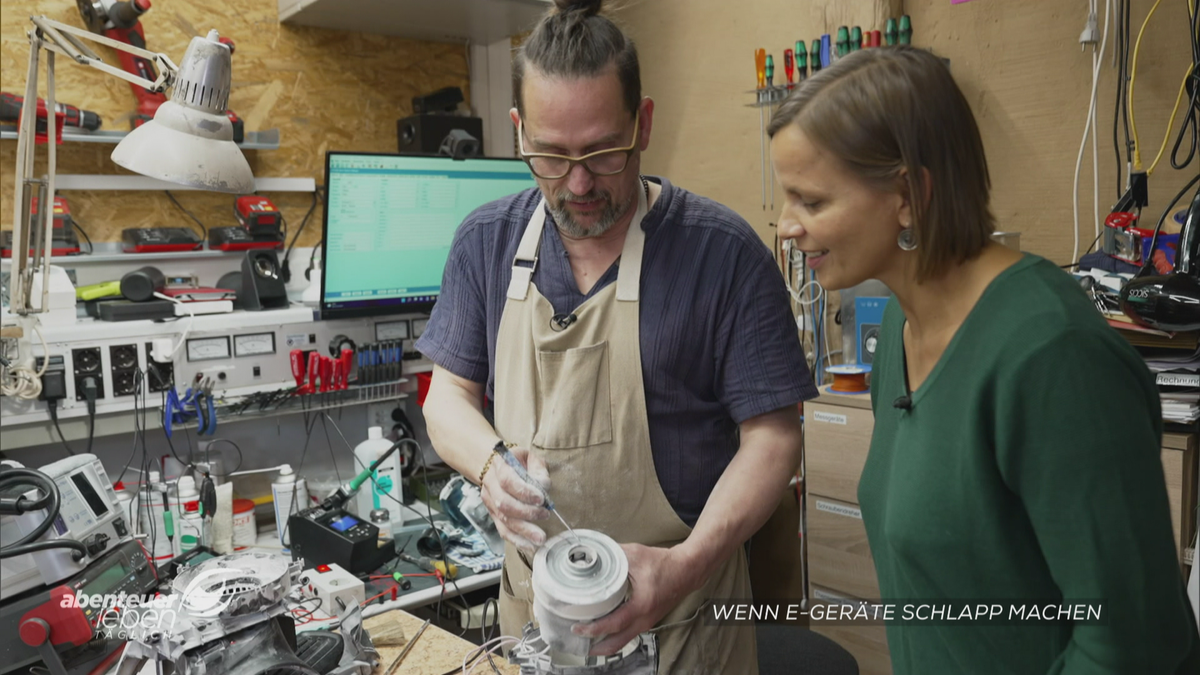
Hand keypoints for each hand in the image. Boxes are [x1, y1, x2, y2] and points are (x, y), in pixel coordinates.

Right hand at [480, 446, 550, 552]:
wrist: (496, 467)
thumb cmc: (518, 462)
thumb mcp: (530, 458)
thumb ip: (538, 470)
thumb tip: (543, 486)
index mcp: (499, 467)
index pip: (508, 481)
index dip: (524, 492)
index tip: (541, 499)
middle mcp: (490, 485)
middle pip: (504, 504)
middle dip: (526, 513)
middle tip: (545, 515)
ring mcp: (490, 503)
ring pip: (503, 521)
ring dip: (523, 531)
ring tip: (540, 538)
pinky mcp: (493, 516)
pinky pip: (503, 531)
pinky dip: (517, 540)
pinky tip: (530, 546)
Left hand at [573, 543, 699, 655]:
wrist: (686, 570)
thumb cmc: (663, 563)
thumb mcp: (636, 554)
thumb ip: (614, 554)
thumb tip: (594, 553)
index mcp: (641, 605)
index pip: (614, 624)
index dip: (594, 628)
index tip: (578, 627)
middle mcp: (645, 619)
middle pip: (618, 643)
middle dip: (598, 647)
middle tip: (580, 643)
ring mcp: (648, 622)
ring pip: (624, 640)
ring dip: (606, 643)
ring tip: (588, 640)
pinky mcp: (649, 620)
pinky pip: (630, 634)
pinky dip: (617, 636)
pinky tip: (606, 631)